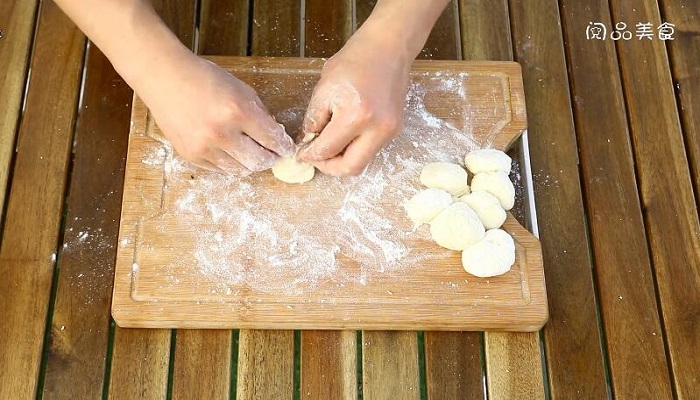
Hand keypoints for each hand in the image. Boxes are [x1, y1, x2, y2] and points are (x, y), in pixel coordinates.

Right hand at [143, 55, 294, 173]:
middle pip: (259, 161)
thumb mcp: (241, 89)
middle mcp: (221, 133)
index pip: (272, 139)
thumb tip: (274, 136)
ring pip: (240, 170)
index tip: (287, 150)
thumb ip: (260, 114)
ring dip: (250, 164)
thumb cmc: (205, 79)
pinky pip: (220, 170)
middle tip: (272, 155)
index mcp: (238, 111)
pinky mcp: (191, 155)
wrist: (166, 78)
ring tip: (253, 155)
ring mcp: (204, 147)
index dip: (283, 146)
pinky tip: (232, 154)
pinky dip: (230, 164)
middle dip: (270, 159)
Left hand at [298, 39, 410, 175]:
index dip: (310, 155)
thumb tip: (308, 143)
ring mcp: (390, 131)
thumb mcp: (324, 88)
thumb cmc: (354, 61)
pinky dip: (355, 148)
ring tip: (330, 144)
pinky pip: (371, 149)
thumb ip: (314, 120)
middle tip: (317, 157)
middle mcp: (377, 129)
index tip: (302, 154)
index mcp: (356, 116)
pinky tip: (345, 134)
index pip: (328, 150)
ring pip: (362, 162)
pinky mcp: (395, 130)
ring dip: (343, 158)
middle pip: (350, 168)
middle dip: (329, 166)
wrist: (388, 48)